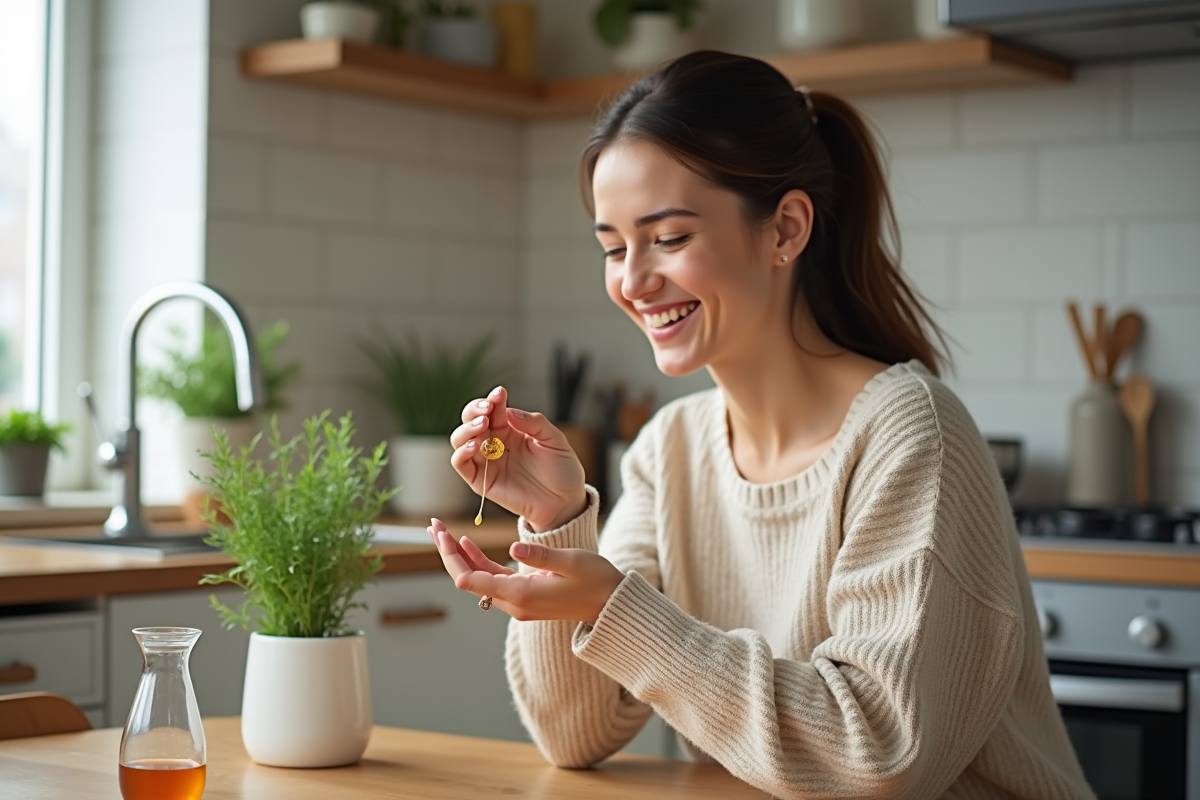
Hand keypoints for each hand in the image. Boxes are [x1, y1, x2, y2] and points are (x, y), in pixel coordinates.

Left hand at [427, 518, 623, 625]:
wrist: (612, 605)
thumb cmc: (597, 581)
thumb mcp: (573, 562)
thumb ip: (542, 556)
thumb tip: (514, 547)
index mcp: (521, 595)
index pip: (469, 579)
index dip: (451, 556)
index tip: (442, 533)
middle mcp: (514, 603)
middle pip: (467, 579)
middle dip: (448, 553)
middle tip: (433, 526)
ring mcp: (517, 602)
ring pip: (477, 579)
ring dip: (459, 556)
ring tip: (442, 531)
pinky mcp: (523, 596)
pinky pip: (492, 580)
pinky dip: (477, 561)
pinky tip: (467, 544)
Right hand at [451, 385, 586, 531]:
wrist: (565, 502)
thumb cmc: (562, 470)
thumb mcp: (555, 440)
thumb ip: (534, 424)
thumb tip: (509, 412)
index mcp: (511, 429)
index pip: (492, 409)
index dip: (492, 399)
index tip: (499, 393)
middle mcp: (495, 443)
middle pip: (470, 420)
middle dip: (475, 410)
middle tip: (487, 410)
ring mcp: (486, 462)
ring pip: (460, 440)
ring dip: (466, 429)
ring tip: (482, 425)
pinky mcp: (481, 481)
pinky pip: (461, 464)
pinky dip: (460, 453)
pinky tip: (474, 445)